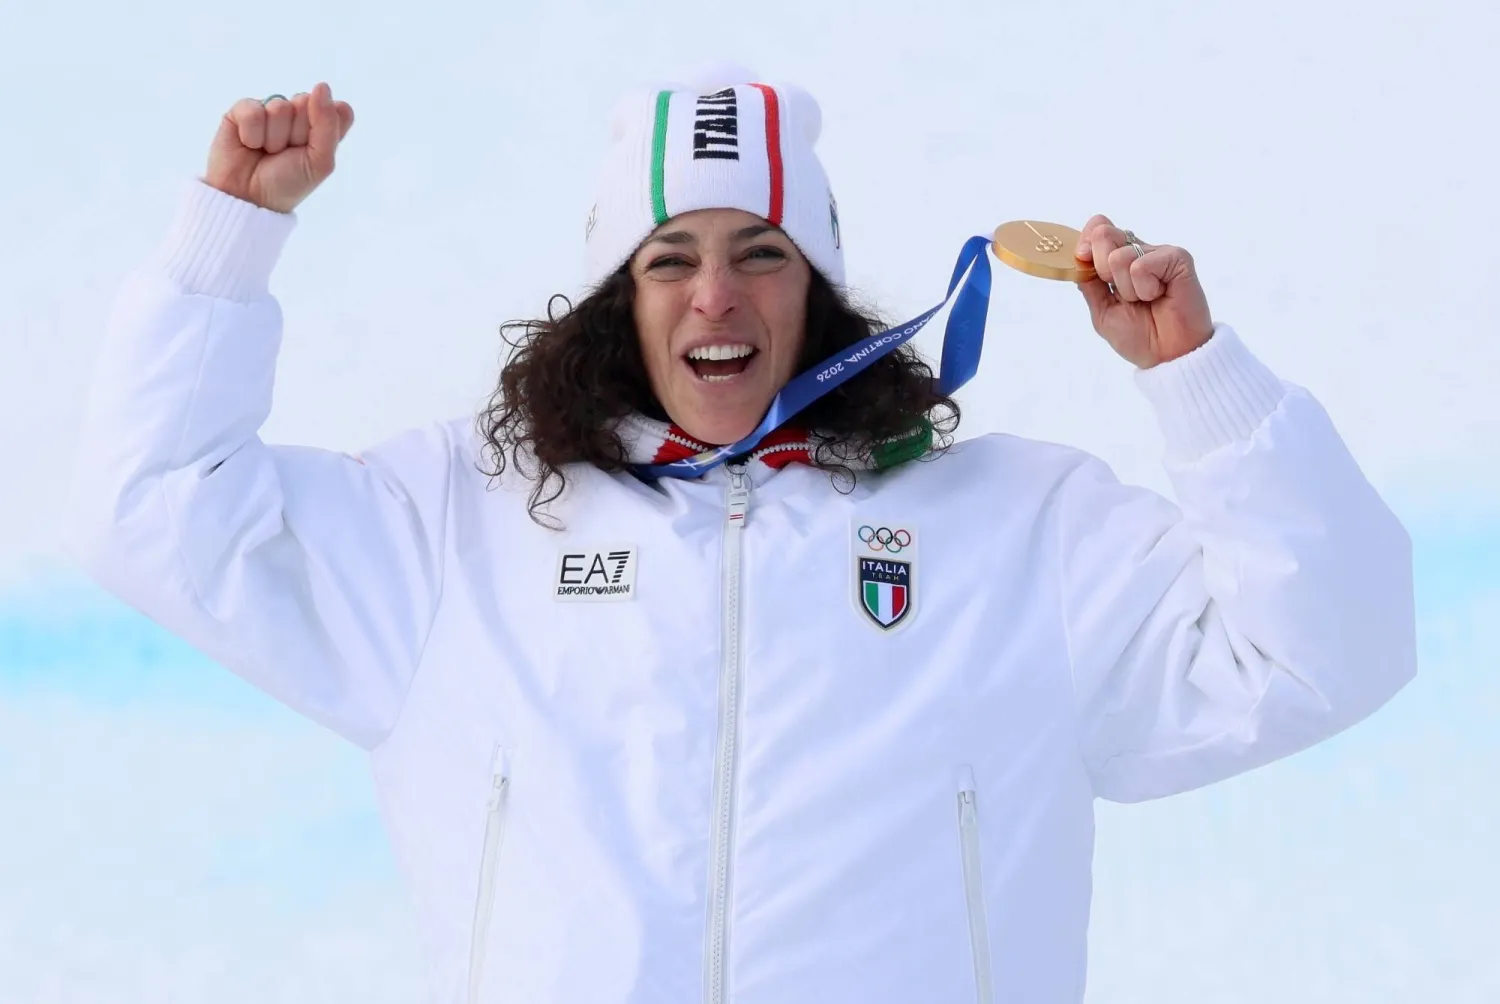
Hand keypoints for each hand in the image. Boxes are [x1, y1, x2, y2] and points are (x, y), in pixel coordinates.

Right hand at [204, 82, 354, 213]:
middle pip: (307, 103)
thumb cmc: (288, 183)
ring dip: (274, 138)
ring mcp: (271, 111)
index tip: (314, 150)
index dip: (326, 128)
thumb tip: (321, 85)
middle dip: (298, 134)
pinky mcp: (243, 111)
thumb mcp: (320, 161)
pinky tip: (249, 145)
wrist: (249, 198)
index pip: (339, 109)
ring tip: (267, 152)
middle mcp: (299, 116)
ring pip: (280, 107)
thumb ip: (328, 123)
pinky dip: (252, 134)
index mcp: (323, 127)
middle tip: (286, 154)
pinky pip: (253, 109)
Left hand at [1073, 215, 1213, 367]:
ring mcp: (1158, 253)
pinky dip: (1145, 288)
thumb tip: (1079, 257)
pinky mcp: (1177, 258)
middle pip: (1103, 234)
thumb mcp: (1102, 311)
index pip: (1098, 228)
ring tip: (1146, 300)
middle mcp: (1139, 251)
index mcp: (1120, 260)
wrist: (1167, 356)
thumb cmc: (1140, 336)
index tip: (1082, 258)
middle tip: (1122, 294)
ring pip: (1118, 256)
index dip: (1085, 241)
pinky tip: (1160, 296)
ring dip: (1126, 289)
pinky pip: (1141, 265)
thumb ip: (1089, 283)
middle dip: (1101, 270)